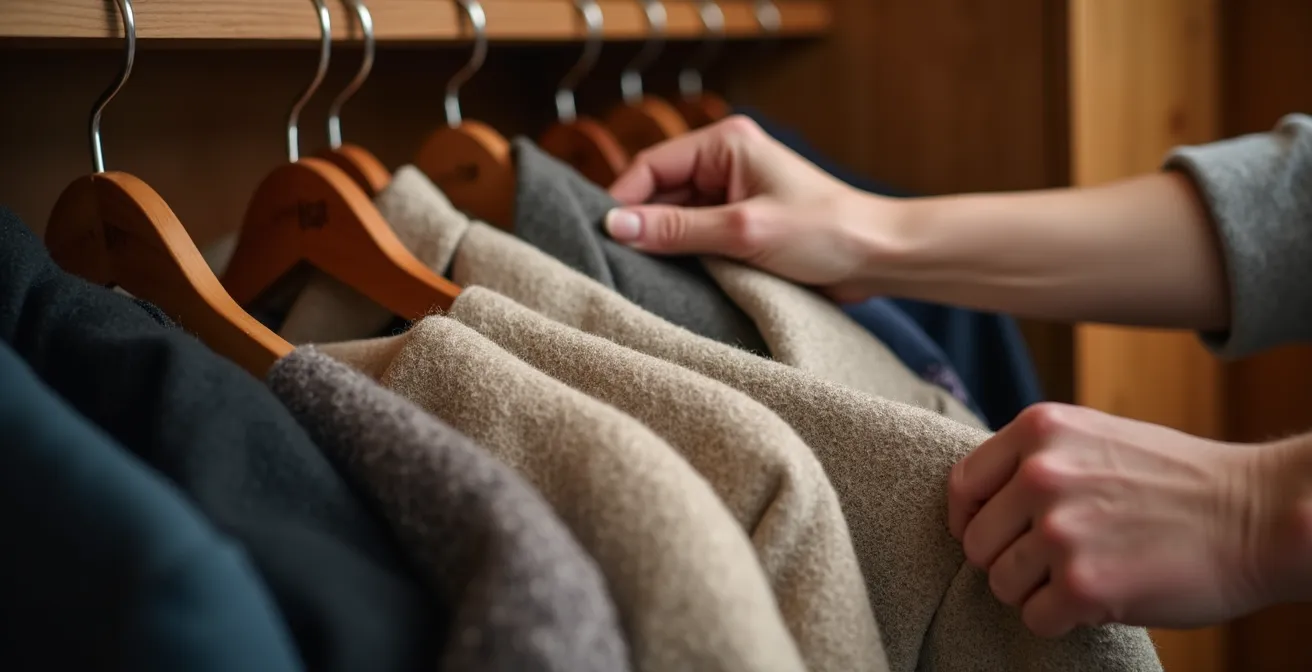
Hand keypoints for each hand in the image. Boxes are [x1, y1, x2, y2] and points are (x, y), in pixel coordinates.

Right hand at [605, 116, 900, 301]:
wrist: (877, 257)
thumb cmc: (823, 232)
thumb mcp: (742, 230)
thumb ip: (676, 229)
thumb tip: (615, 226)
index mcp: (725, 143)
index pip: (652, 166)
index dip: (624, 201)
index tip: (603, 238)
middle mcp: (725, 162)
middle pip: (660, 192)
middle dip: (642, 226)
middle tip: (619, 263)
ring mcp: (733, 194)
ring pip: (676, 218)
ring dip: (665, 245)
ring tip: (647, 275)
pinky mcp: (742, 224)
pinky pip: (697, 237)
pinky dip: (686, 257)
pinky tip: (676, 279)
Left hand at [948, 403, 1310, 636]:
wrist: (1258, 515)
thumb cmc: (1177, 481)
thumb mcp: (1095, 438)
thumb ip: (1035, 458)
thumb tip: (978, 499)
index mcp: (1039, 430)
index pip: (962, 486)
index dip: (970, 520)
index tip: (990, 536)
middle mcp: (1040, 474)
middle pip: (976, 543)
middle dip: (1008, 560)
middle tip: (1054, 561)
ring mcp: (1058, 529)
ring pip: (1000, 584)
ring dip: (1036, 591)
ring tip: (1085, 575)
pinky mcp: (1081, 584)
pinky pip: (1035, 618)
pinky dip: (1062, 619)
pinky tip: (1099, 599)